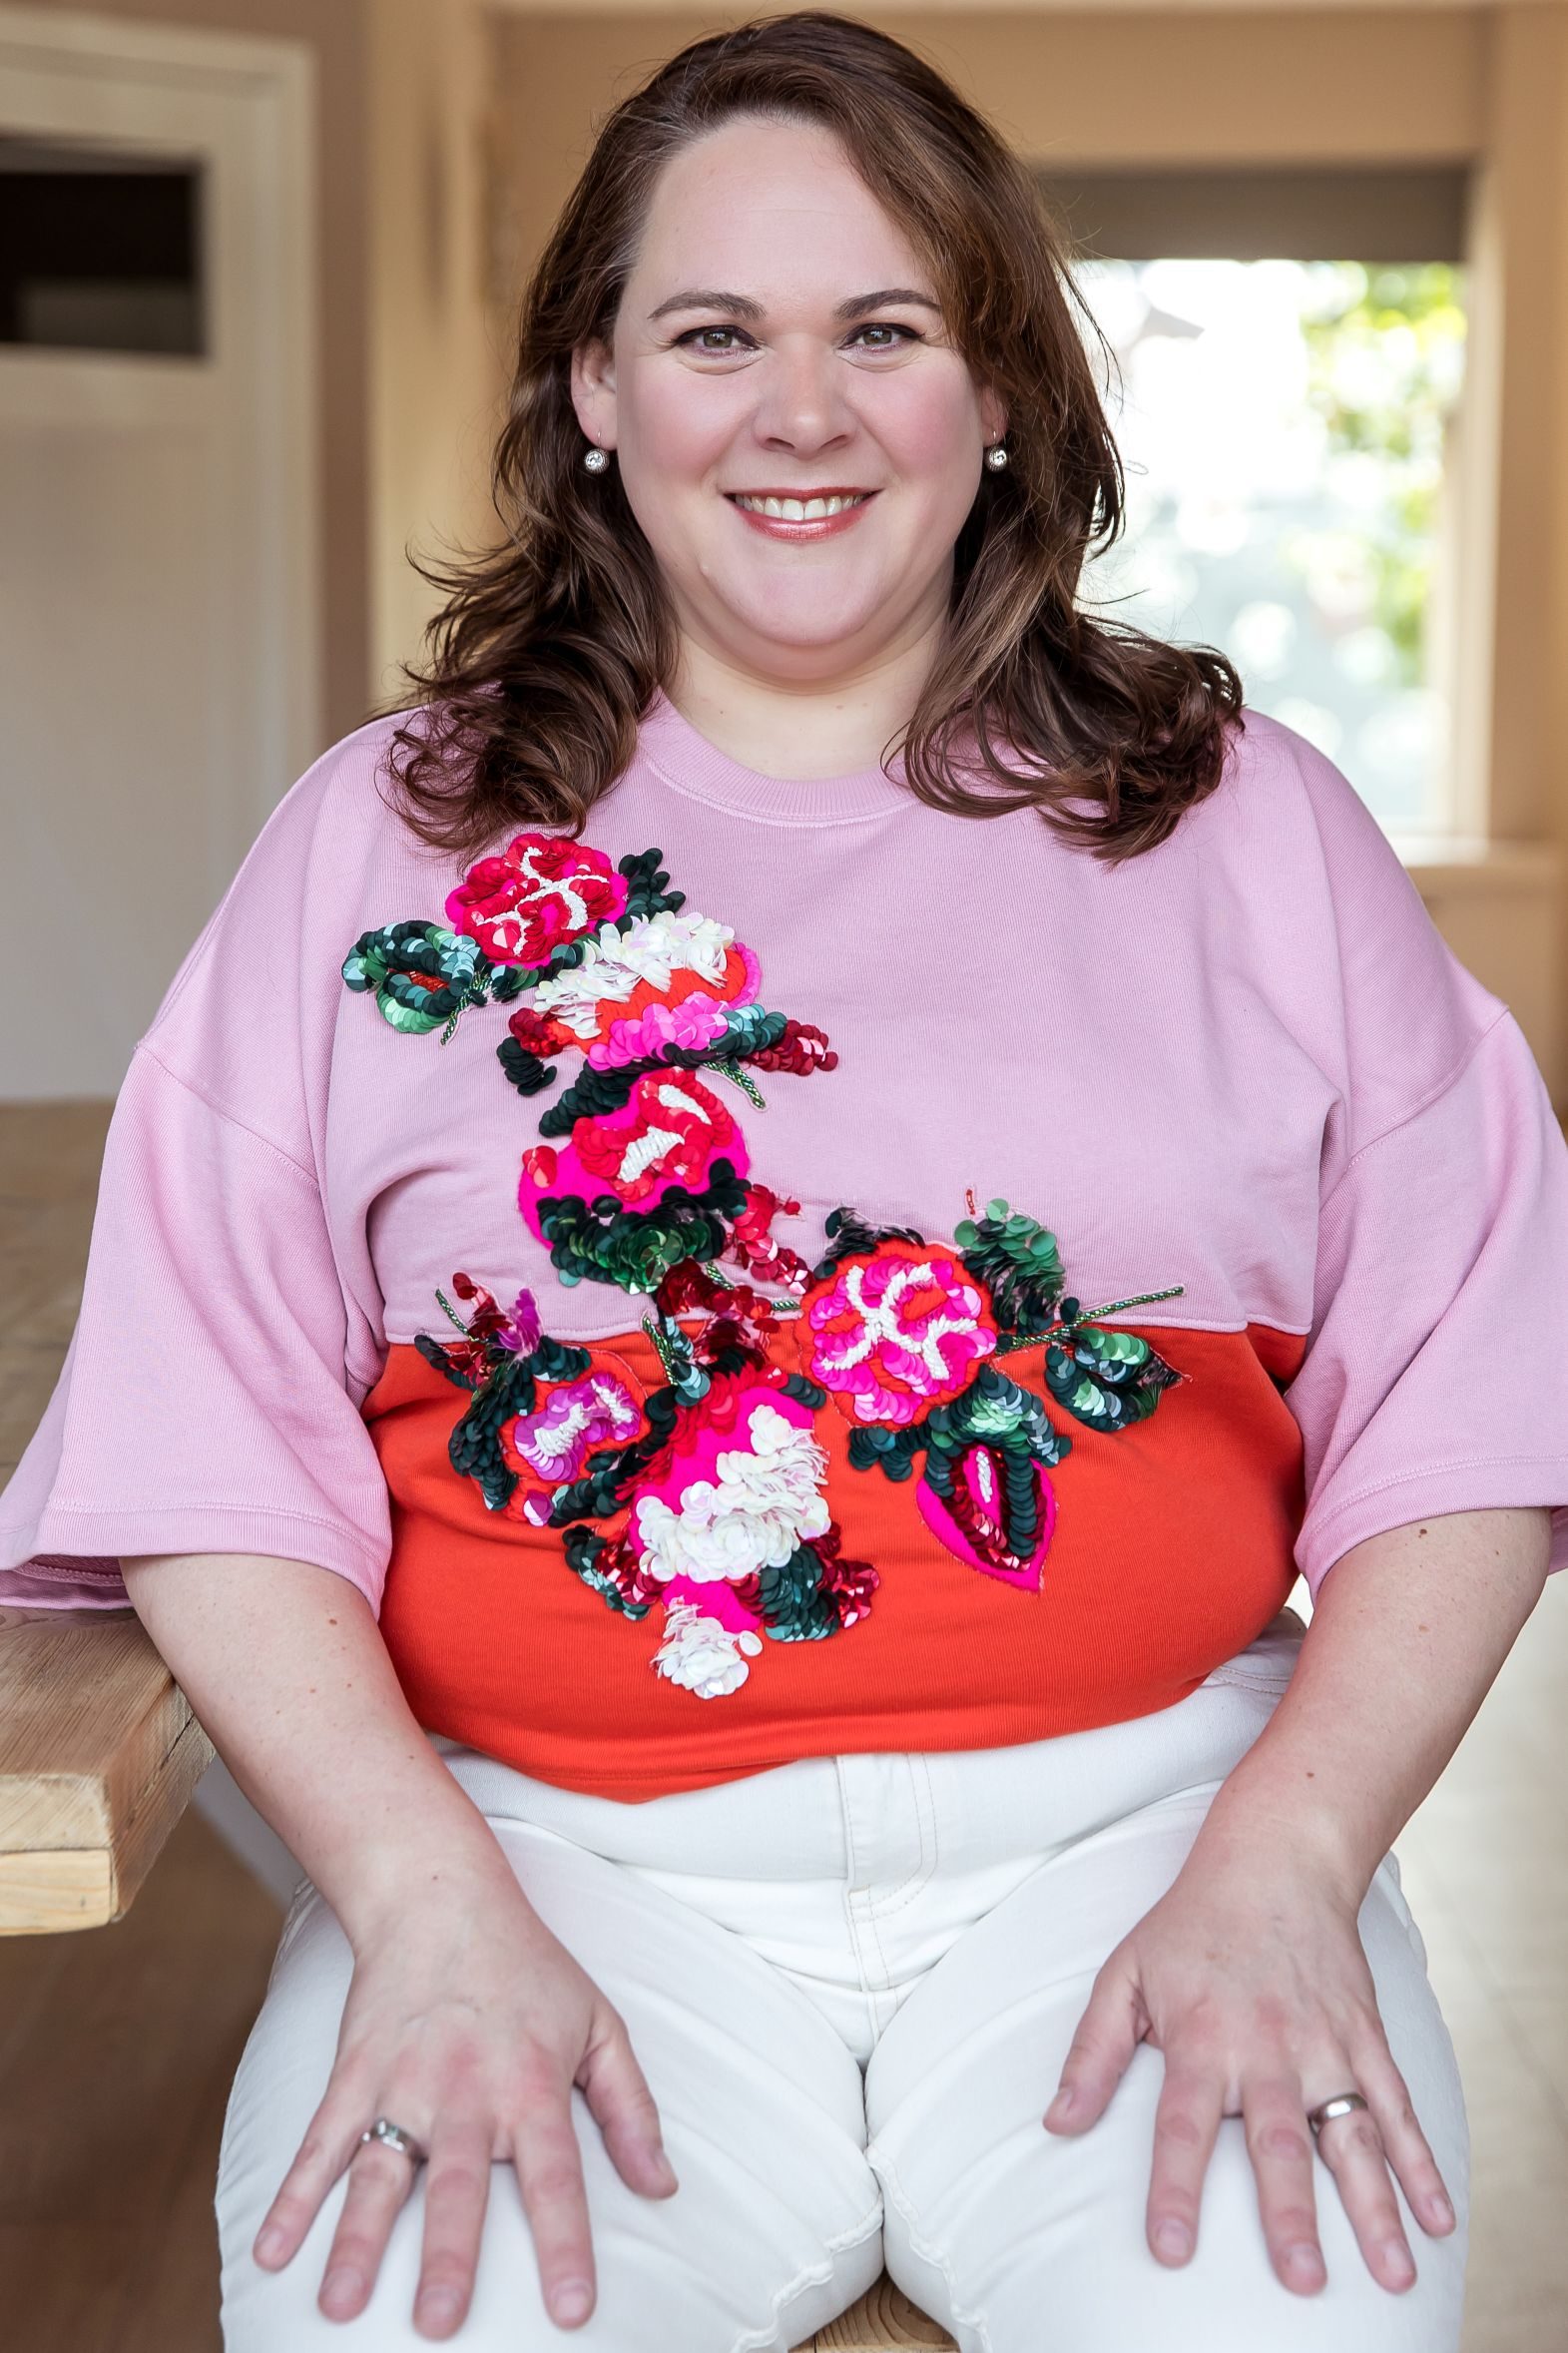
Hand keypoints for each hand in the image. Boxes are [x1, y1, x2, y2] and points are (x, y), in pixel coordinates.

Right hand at [250, 1861, 678, 2337]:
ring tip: (341, 2307)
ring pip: (379, 2175)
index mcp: (532, 2086)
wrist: (440, 1895)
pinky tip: (271, 2249)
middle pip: (459, 2185)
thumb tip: (663, 2186)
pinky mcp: (354, 2075)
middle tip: (440, 2324)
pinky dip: (293, 2196)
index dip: (565, 2244)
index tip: (572, 2310)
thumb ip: (630, 2109)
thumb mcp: (599, 2024)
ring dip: (358, 2242)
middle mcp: (466, 2091)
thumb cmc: (529, 1967)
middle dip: (449, 2256)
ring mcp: (402, 2085)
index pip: (555, 2178)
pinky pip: (320, 2143)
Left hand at [1041, 1842, 1456, 2295]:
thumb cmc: (1191, 1925)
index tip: (1173, 2249)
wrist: (1274, 1859)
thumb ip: (1093, 2054)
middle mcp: (1267, 2048)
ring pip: (1352, 2136)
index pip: (1182, 2127)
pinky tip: (1436, 2219)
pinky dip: (1421, 2163)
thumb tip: (1057, 2123)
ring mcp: (1325, 2045)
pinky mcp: (1365, 2037)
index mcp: (1201, 2039)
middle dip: (1290, 2213)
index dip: (1176, 2189)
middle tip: (1302, 2280)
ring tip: (1392, 2274)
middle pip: (1278, 2141)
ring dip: (1374, 2207)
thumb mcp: (1124, 1976)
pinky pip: (1397, 2107)